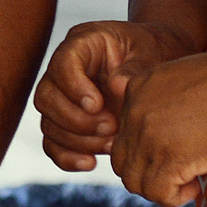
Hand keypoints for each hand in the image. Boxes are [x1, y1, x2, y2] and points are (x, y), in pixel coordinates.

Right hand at [33, 21, 194, 172]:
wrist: (160, 63)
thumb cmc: (154, 53)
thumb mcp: (150, 52)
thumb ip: (134, 68)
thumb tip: (117, 87)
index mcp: (82, 43)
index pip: (61, 63)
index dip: (73, 87)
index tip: (97, 105)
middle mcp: (64, 70)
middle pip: (46, 97)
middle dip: (76, 119)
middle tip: (111, 126)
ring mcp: (63, 98)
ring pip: (49, 124)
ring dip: (78, 140)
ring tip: (114, 143)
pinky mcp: (67, 123)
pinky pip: (53, 144)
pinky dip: (67, 157)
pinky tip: (91, 163)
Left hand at [109, 47, 206, 206]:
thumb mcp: (188, 81)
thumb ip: (166, 101)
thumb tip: (164, 136)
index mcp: (137, 88)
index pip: (124, 133)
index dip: (147, 151)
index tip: (178, 151)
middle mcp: (134, 111)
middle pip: (122, 160)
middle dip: (147, 173)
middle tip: (179, 174)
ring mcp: (148, 136)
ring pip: (133, 181)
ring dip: (159, 188)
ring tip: (189, 182)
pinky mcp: (168, 159)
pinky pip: (156, 193)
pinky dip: (174, 198)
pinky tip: (195, 187)